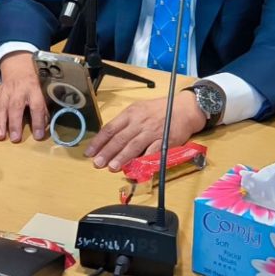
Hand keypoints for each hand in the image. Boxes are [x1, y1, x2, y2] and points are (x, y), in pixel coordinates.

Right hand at [0, 51, 47, 142]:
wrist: (18, 71)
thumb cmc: (31, 88)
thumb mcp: (41, 95)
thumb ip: (42, 112)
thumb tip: (43, 130)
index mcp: (33, 91)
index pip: (36, 106)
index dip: (38, 121)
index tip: (38, 136)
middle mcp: (18, 91)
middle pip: (16, 107)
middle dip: (14, 124)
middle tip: (15, 138)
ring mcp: (5, 92)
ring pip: (1, 107)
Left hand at [84, 91, 204, 171]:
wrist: (184, 108)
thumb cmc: (160, 110)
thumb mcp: (139, 109)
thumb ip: (126, 123)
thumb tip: (110, 139)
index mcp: (131, 113)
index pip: (110, 128)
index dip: (99, 142)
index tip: (90, 152)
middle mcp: (140, 122)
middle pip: (120, 138)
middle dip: (107, 152)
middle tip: (97, 163)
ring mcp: (152, 131)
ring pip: (134, 145)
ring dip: (122, 157)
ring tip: (112, 167)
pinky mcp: (164, 140)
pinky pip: (152, 151)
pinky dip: (144, 159)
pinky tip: (136, 166)